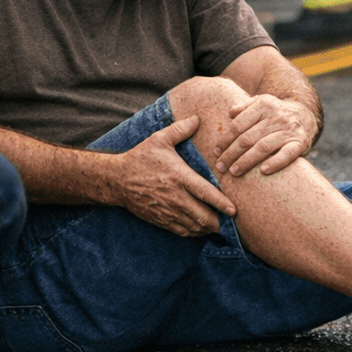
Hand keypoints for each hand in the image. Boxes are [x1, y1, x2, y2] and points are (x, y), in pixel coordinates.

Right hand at [114, 115, 234, 236]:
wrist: (117, 179)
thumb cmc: (140, 157)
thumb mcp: (159, 139)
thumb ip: (180, 130)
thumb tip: (197, 118)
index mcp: (178, 177)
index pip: (204, 192)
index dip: (221, 203)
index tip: (234, 210)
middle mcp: (174, 197)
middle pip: (202, 216)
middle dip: (219, 223)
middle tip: (234, 224)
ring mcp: (167, 210)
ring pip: (193, 227)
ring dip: (208, 229)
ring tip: (222, 228)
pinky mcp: (160, 219)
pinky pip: (181, 231)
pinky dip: (194, 233)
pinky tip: (202, 229)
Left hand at [216, 94, 315, 176]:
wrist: (305, 115)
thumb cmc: (275, 113)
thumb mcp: (261, 103)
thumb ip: (244, 106)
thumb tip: (230, 113)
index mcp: (263, 105)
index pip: (238, 125)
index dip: (225, 140)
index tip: (216, 152)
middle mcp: (276, 117)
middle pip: (248, 138)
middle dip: (231, 154)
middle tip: (221, 166)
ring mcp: (289, 130)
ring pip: (263, 147)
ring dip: (246, 161)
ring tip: (234, 172)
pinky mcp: (300, 143)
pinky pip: (286, 154)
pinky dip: (275, 163)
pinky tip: (263, 171)